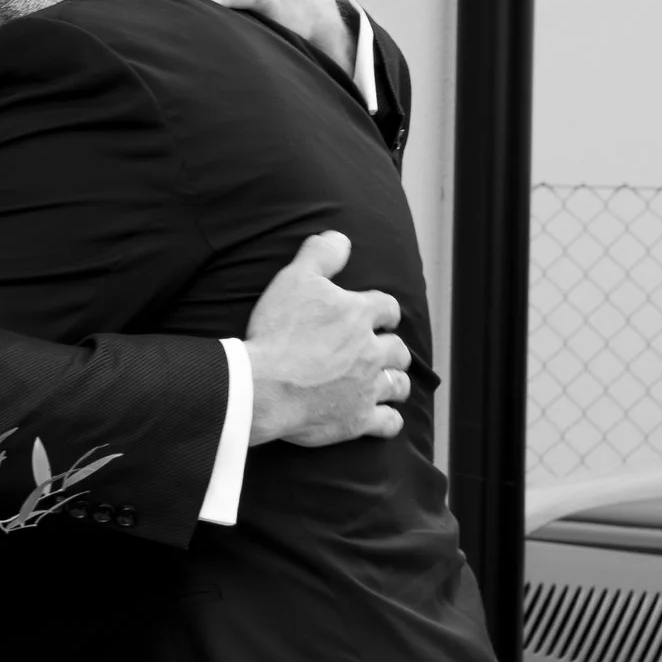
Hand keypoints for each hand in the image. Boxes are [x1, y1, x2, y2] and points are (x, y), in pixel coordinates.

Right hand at [243, 232, 410, 447]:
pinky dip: (388, 419)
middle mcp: (371, 352)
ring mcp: (367, 389)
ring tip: (384, 382)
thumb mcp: (294, 279)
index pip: (387, 308)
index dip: (383, 311)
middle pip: (398, 350)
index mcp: (359, 315)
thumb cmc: (278, 331)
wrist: (263, 386)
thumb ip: (321, 255)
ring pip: (398, 385)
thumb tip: (341, 237)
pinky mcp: (358, 420)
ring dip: (394, 381)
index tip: (378, 316)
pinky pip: (388, 423)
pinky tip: (383, 416)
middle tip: (379, 351)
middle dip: (391, 349)